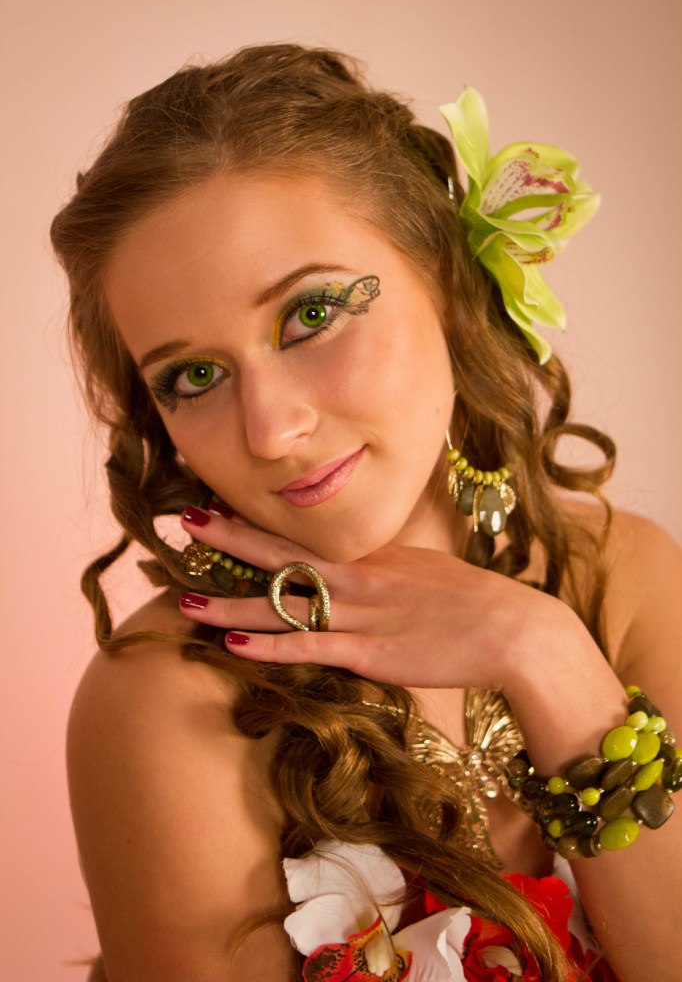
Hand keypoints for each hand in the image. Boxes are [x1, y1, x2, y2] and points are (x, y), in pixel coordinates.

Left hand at [177, 505, 596, 695]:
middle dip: (231, 537)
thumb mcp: (424, 573)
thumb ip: (385, 570)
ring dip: (232, 600)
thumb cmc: (473, 604)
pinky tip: (233, 642)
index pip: (303, 534)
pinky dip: (270, 645)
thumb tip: (356, 571)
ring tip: (184, 598)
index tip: (218, 507)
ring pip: (286, 604)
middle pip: (284, 553)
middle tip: (185, 521)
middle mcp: (361, 576)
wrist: (516, 630)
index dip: (256, 523)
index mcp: (373, 555)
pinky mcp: (372, 652)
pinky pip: (311, 646)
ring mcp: (364, 613)